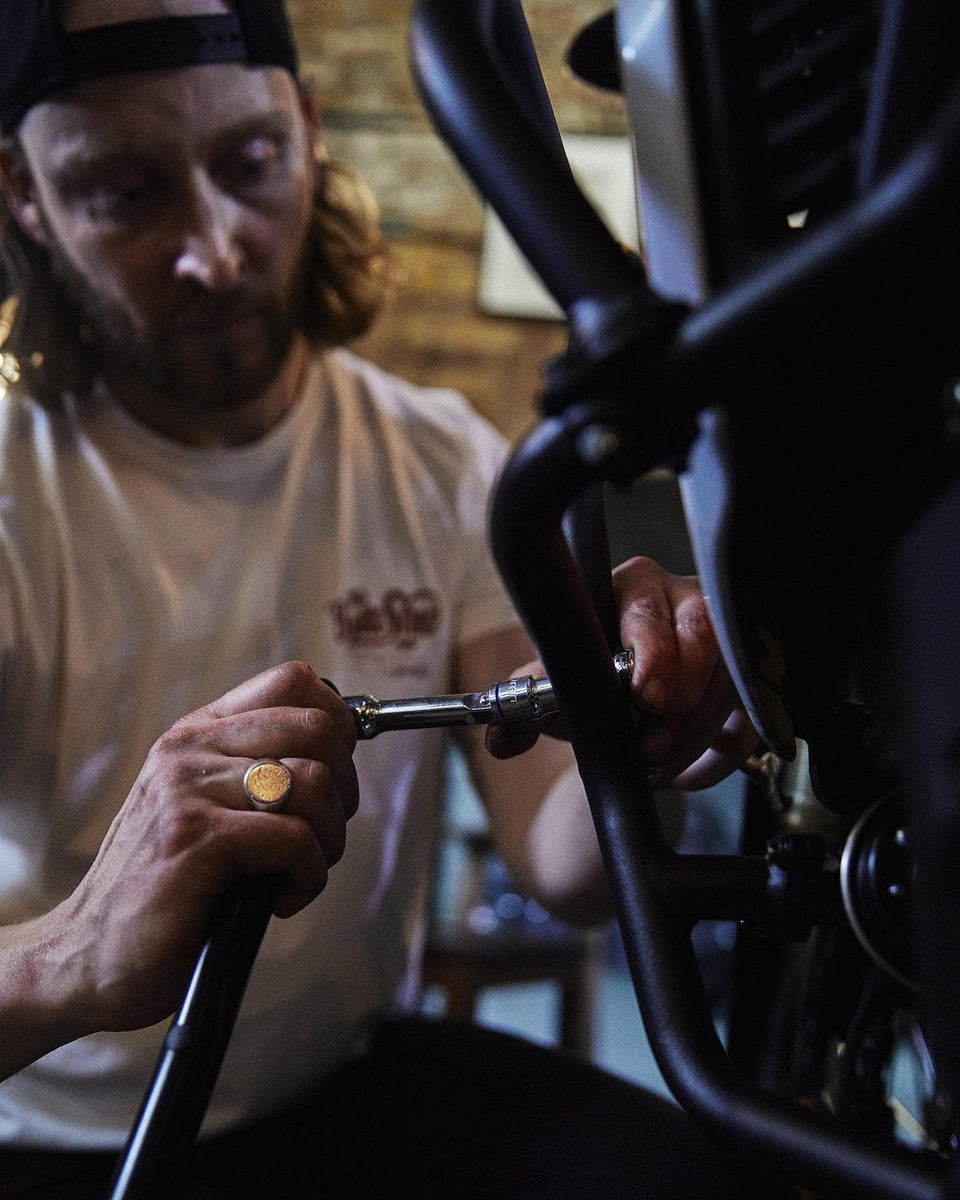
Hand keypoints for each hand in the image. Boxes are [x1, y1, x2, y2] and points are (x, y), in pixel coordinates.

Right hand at [42, 661, 357, 1034]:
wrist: (87, 960)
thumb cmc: (165, 893)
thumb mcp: (207, 812)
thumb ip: (255, 774)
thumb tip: (342, 753)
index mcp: (196, 735)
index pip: (293, 682)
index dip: (338, 723)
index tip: (336, 775)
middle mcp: (189, 750)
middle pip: (318, 729)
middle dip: (343, 790)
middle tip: (320, 837)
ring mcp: (187, 790)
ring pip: (314, 783)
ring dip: (328, 839)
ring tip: (296, 873)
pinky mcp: (194, 839)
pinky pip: (296, 838)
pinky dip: (307, 877)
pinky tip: (279, 900)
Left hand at [485, 557, 756, 788]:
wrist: (632, 706)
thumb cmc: (596, 680)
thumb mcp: (559, 689)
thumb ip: (526, 708)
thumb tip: (501, 739)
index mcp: (630, 586)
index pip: (644, 606)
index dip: (650, 650)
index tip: (643, 696)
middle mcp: (682, 596)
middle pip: (698, 634)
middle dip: (678, 696)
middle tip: (653, 744)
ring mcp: (724, 629)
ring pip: (726, 674)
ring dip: (694, 729)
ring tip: (661, 762)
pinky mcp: (749, 669)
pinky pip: (749, 708)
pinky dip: (722, 749)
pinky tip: (691, 770)